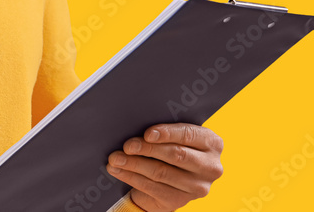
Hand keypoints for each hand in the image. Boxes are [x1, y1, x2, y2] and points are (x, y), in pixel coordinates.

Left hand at [107, 123, 223, 210]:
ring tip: (116, 158)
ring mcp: (197, 187)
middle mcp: (210, 167)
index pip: (189, 135)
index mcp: (212, 144)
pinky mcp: (179, 201)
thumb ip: (165, 130)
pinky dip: (130, 177)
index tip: (148, 133)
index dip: (167, 133)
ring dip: (134, 164)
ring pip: (161, 172)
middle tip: (127, 146)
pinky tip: (117, 170)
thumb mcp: (173, 137)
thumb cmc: (169, 148)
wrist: (167, 181)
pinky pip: (151, 187)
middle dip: (147, 149)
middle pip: (176, 155)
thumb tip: (139, 126)